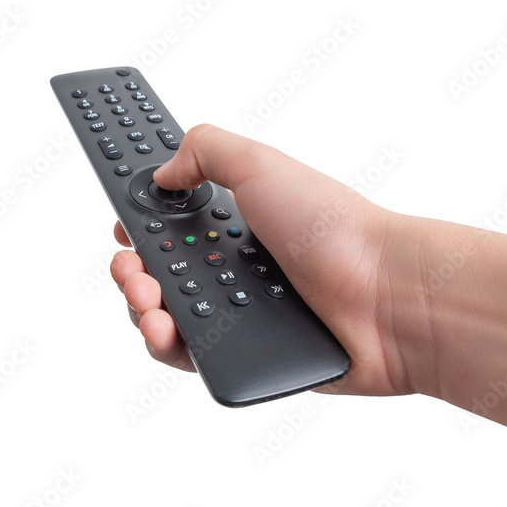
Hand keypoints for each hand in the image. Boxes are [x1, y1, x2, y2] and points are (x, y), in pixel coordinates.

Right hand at [109, 124, 426, 395]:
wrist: (383, 297)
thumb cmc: (335, 228)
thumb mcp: (261, 164)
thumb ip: (205, 151)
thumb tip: (162, 171)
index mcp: (239, 221)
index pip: (172, 221)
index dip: (141, 222)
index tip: (123, 222)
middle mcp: (236, 266)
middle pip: (158, 270)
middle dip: (131, 267)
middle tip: (132, 266)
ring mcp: (240, 313)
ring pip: (166, 315)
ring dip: (141, 306)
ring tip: (150, 300)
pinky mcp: (245, 356)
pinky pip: (190, 355)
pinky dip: (167, 345)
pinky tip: (167, 331)